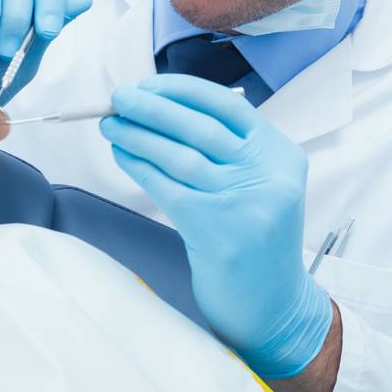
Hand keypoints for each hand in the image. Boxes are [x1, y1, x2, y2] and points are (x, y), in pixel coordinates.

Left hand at [100, 73, 331, 378]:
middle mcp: (269, 175)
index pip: (230, 107)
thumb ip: (227, 149)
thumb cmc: (254, 240)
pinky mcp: (218, 232)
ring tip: (110, 124)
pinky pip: (168, 188)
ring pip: (180, 155)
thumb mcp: (259, 185)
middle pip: (201, 127)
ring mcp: (245, 204)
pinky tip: (122, 155)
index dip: (184, 91)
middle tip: (118, 97)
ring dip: (138, 135)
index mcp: (281, 155)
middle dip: (152, 108)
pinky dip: (140, 166)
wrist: (274, 307)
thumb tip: (161, 109)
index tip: (149, 85)